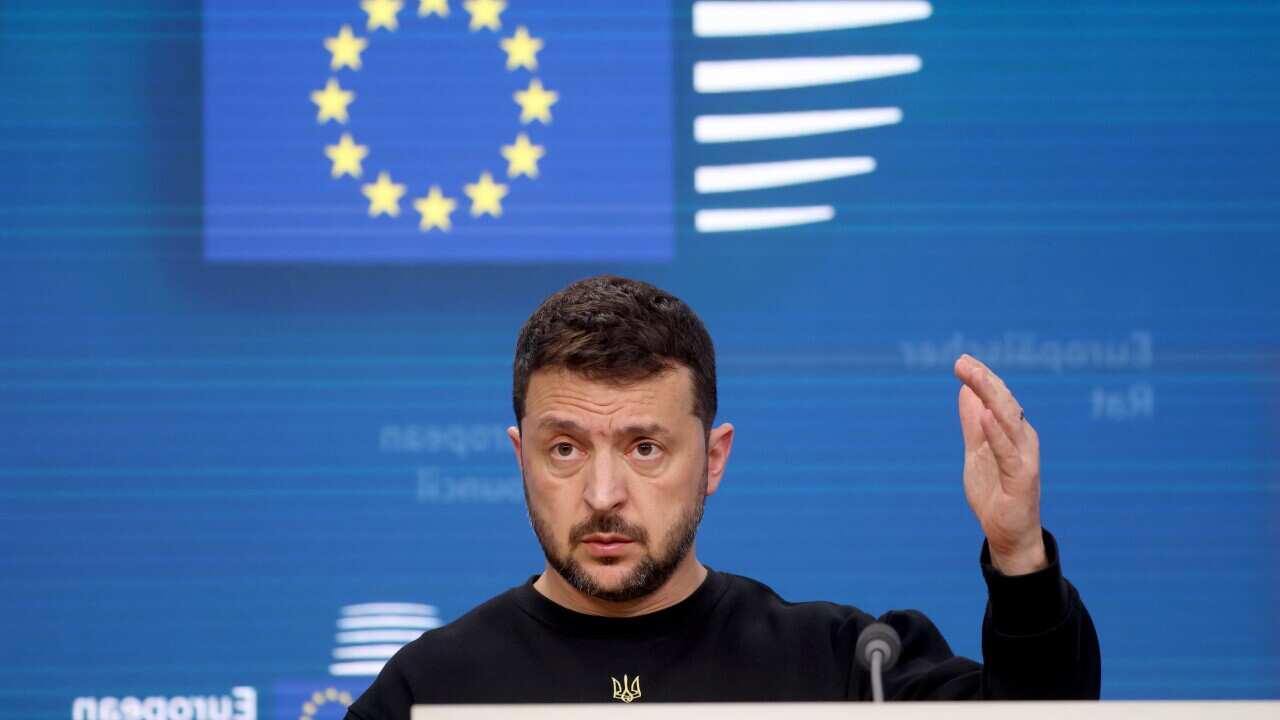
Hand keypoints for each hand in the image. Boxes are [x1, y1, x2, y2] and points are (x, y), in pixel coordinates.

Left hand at [954, 354, 1047, 575]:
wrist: (1008, 534)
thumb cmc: (995, 491)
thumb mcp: (976, 451)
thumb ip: (973, 424)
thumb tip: (965, 391)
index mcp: (1013, 431)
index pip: (998, 397)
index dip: (982, 377)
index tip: (962, 360)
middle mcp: (1023, 440)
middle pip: (1004, 403)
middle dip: (983, 380)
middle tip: (961, 362)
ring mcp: (1024, 458)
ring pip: (1008, 421)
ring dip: (990, 397)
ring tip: (972, 378)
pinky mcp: (1022, 479)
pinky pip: (1008, 452)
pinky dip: (996, 433)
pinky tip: (984, 416)